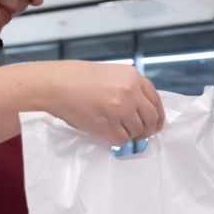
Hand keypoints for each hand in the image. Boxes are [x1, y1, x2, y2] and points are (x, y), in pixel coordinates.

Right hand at [47, 61, 164, 144]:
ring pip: (138, 131)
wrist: (55, 85)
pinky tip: (108, 132)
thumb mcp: (112, 74)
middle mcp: (131, 92)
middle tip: (140, 133)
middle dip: (148, 129)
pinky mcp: (109, 125)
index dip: (158, 116)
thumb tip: (143, 110)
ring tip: (117, 128)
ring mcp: (121, 109)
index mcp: (133, 77)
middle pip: (151, 119)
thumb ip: (130, 88)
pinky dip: (118, 140)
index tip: (157, 125)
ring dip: (130, 134)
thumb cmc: (78, 78)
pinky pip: (123, 140)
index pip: (156, 101)